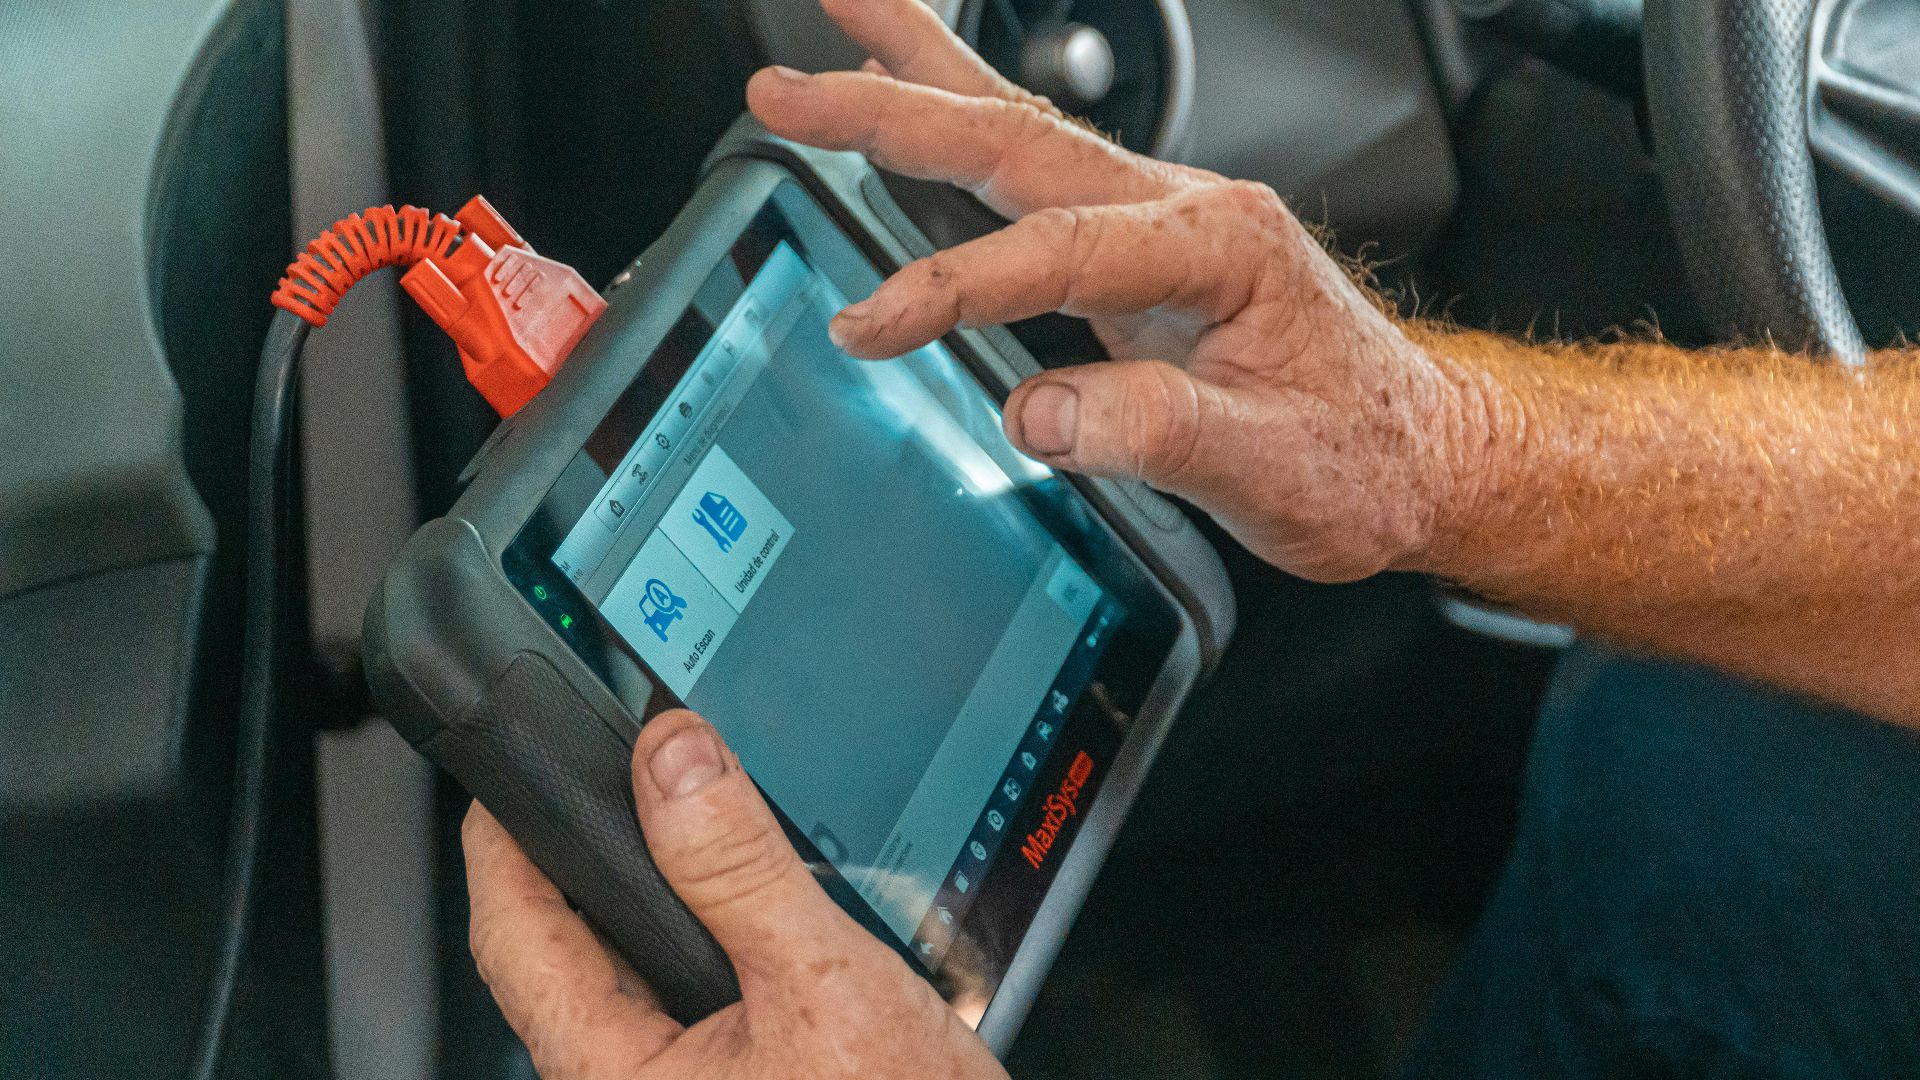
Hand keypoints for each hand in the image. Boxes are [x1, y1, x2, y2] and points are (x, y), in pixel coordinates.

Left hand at [463, 709, 1008, 1079]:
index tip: (511, 769)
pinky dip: (698, 937)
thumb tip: (674, 761)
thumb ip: (740, 869)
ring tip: (689, 824)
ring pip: (623, 975)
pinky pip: (676, 1000)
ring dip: (653, 897)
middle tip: (620, 773)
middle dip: (586, 856)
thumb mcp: (822, 981)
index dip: (502, 841)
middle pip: (561, 952)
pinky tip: (743, 909)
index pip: (513, 937)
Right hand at [747, 0, 1495, 581]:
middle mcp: (1184, 210)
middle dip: (894, 106)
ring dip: (922, 77)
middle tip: (787, 88)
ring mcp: (1158, 223)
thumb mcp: (1270, 465)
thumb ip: (1155, 429)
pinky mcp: (1138, 254)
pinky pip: (1037, 176)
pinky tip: (920, 108)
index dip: (956, 285)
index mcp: (1218, 246)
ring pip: (1021, 130)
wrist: (1425, 452)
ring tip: (839, 21)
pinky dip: (964, 129)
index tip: (876, 322)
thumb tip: (1040, 413)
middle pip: (1016, 139)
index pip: (1057, 251)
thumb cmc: (1365, 452)